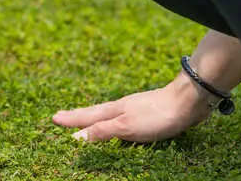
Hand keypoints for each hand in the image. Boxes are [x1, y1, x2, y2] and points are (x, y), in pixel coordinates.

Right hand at [52, 72, 212, 142]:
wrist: (187, 102)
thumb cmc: (156, 115)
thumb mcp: (125, 127)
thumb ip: (102, 131)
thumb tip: (77, 137)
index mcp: (114, 111)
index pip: (87, 117)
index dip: (71, 120)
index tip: (54, 119)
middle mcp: (121, 107)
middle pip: (94, 112)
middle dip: (78, 116)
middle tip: (62, 116)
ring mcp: (134, 108)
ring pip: (108, 114)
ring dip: (94, 118)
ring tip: (85, 119)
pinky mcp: (148, 113)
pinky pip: (122, 117)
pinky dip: (112, 120)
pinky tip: (119, 122)